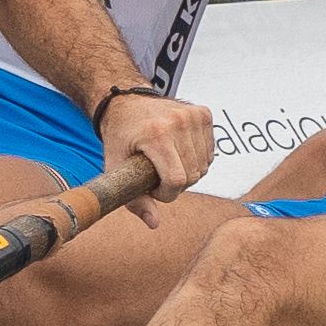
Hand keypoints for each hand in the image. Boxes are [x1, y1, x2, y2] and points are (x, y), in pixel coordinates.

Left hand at [95, 86, 217, 194]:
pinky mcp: (203, 114)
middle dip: (176, 184)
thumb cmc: (119, 136)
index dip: (166, 193)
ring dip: (187, 172)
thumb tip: (154, 223)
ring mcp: (193, 116)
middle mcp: (179, 122)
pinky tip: (179, 153)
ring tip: (167, 164)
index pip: (177, 179)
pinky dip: (197, 159)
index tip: (153, 188)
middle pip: (192, 175)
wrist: (125, 101)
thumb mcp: (115, 168)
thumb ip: (134, 200)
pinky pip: (209, 152)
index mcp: (156, 134)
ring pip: (204, 166)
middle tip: (157, 176)